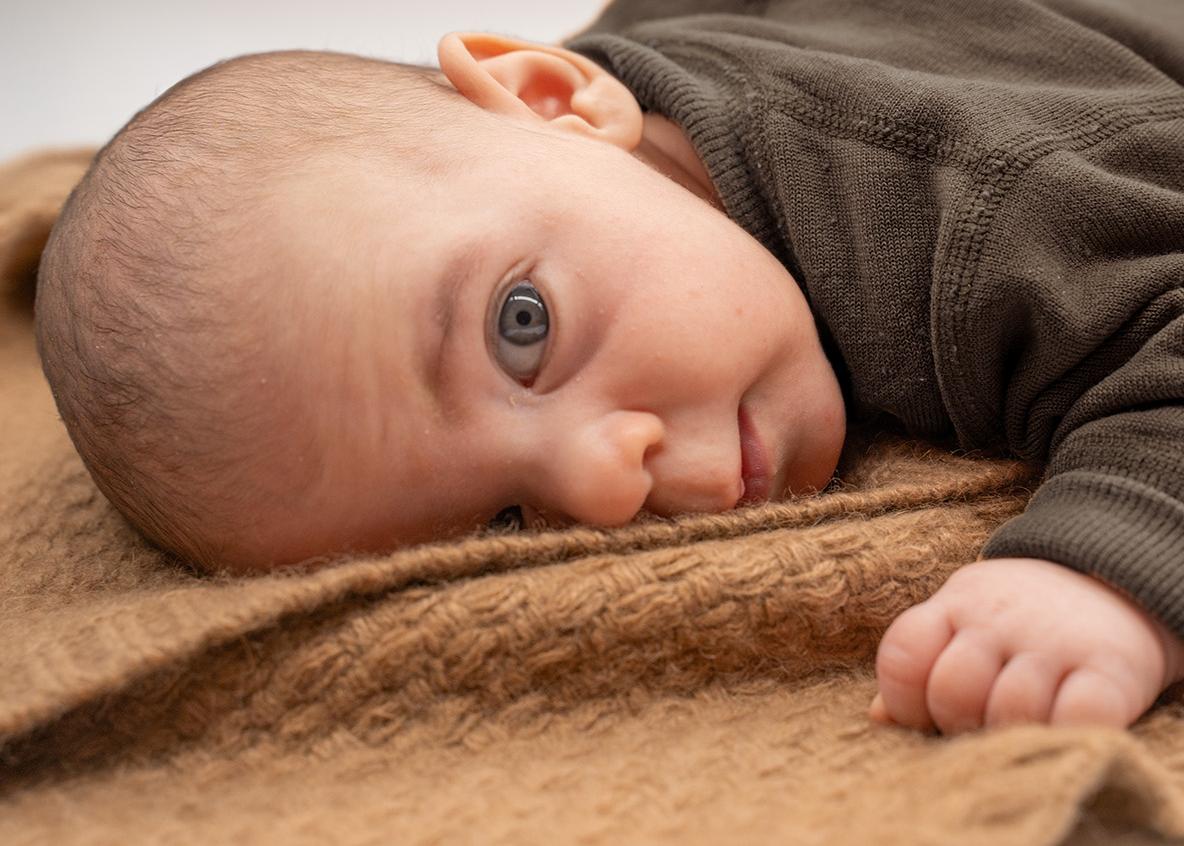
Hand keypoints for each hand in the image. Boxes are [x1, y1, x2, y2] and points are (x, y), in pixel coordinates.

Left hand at [868, 557, 1183, 733]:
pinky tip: (1067, 724)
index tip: (924, 714)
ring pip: (1012, 709)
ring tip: (1022, 724)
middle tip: (980, 721)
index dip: (905, 698)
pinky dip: (1069, 733)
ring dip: (1013, 731)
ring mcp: (1054, 640)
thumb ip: (919, 667)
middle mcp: (999, 619)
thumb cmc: (1016, 620)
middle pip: (953, 690)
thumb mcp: (960, 623)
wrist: (1111, 578)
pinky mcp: (1112, 667)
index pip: (903, 655)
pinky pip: (1081, 718)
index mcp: (954, 605)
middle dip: (958, 721)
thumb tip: (878, 718)